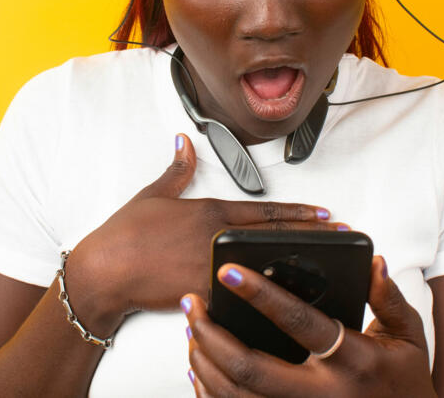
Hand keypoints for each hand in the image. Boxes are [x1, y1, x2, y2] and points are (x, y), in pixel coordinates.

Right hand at [65, 134, 342, 333]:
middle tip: (339, 236)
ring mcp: (213, 265)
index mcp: (209, 211)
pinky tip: (288, 301)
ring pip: (265, 266)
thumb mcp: (153, 194)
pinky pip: (242, 295)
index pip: (265, 211)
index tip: (324, 213)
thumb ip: (177, 169)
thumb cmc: (124, 235)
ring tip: (326, 268)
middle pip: (274, 237)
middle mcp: (216, 236)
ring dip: (296, 266)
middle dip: (310, 236)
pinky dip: (266, 296)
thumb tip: (183, 143)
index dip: (298, 212)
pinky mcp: (204, 290)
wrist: (104, 270)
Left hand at [182, 256, 436, 397]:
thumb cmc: (406, 384)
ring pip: (236, 396)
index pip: (299, 322)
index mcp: (353, 360)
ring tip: (193, 330)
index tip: (229, 271)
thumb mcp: (409, 338)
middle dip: (213, 334)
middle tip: (194, 303)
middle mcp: (323, 393)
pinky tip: (201, 368)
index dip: (260, 295)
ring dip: (205, 362)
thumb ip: (389, 299)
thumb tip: (374, 264)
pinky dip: (211, 391)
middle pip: (251, 368)